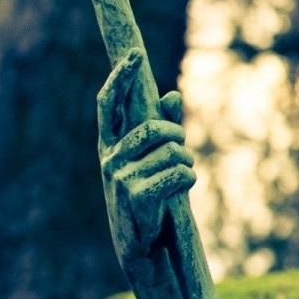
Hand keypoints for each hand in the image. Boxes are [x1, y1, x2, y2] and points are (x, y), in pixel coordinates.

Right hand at [97, 50, 193, 262]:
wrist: (141, 243)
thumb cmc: (150, 195)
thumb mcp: (153, 159)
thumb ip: (162, 127)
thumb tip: (172, 94)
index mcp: (110, 145)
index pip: (108, 104)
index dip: (120, 78)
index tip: (135, 54)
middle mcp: (110, 158)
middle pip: (156, 129)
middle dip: (177, 136)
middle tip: (181, 150)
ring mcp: (120, 177)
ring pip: (174, 152)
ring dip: (186, 163)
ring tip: (177, 177)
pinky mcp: (137, 196)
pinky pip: (180, 173)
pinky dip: (189, 178)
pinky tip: (180, 190)